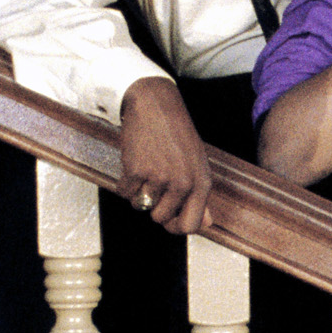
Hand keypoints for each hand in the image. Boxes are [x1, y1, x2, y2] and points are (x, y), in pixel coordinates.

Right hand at [119, 74, 212, 233]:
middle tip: (152, 182)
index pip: (190, 225)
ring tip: (144, 169)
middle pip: (160, 218)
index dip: (174, 227)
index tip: (166, 219)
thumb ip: (200, 195)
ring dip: (137, 192)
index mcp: (201, 183)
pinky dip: (124, 182)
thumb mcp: (197, 163)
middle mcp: (183, 183)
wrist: (155, 105)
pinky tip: (132, 163)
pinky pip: (124, 192)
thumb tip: (207, 223)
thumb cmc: (176, 135)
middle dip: (152, 205)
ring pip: (140, 205)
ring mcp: (160, 178)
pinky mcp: (137, 170)